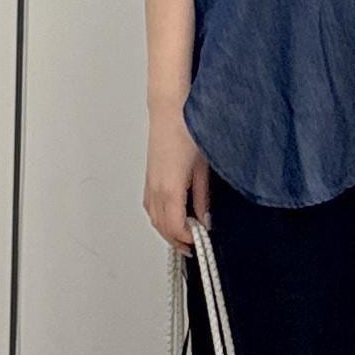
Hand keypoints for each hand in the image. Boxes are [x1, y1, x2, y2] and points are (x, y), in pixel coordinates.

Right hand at [144, 106, 210, 253]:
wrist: (170, 108)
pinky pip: (151, 206)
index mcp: (170, 188)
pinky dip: (161, 218)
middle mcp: (156, 188)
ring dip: (168, 231)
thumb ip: (202, 197)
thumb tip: (205, 218)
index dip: (189, 240)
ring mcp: (150, 183)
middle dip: (179, 240)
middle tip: (197, 245)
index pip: (175, 227)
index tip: (202, 242)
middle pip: (163, 227)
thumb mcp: (204, 167)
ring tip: (187, 235)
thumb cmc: (188, 129)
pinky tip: (174, 217)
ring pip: (154, 218)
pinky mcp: (149, 177)